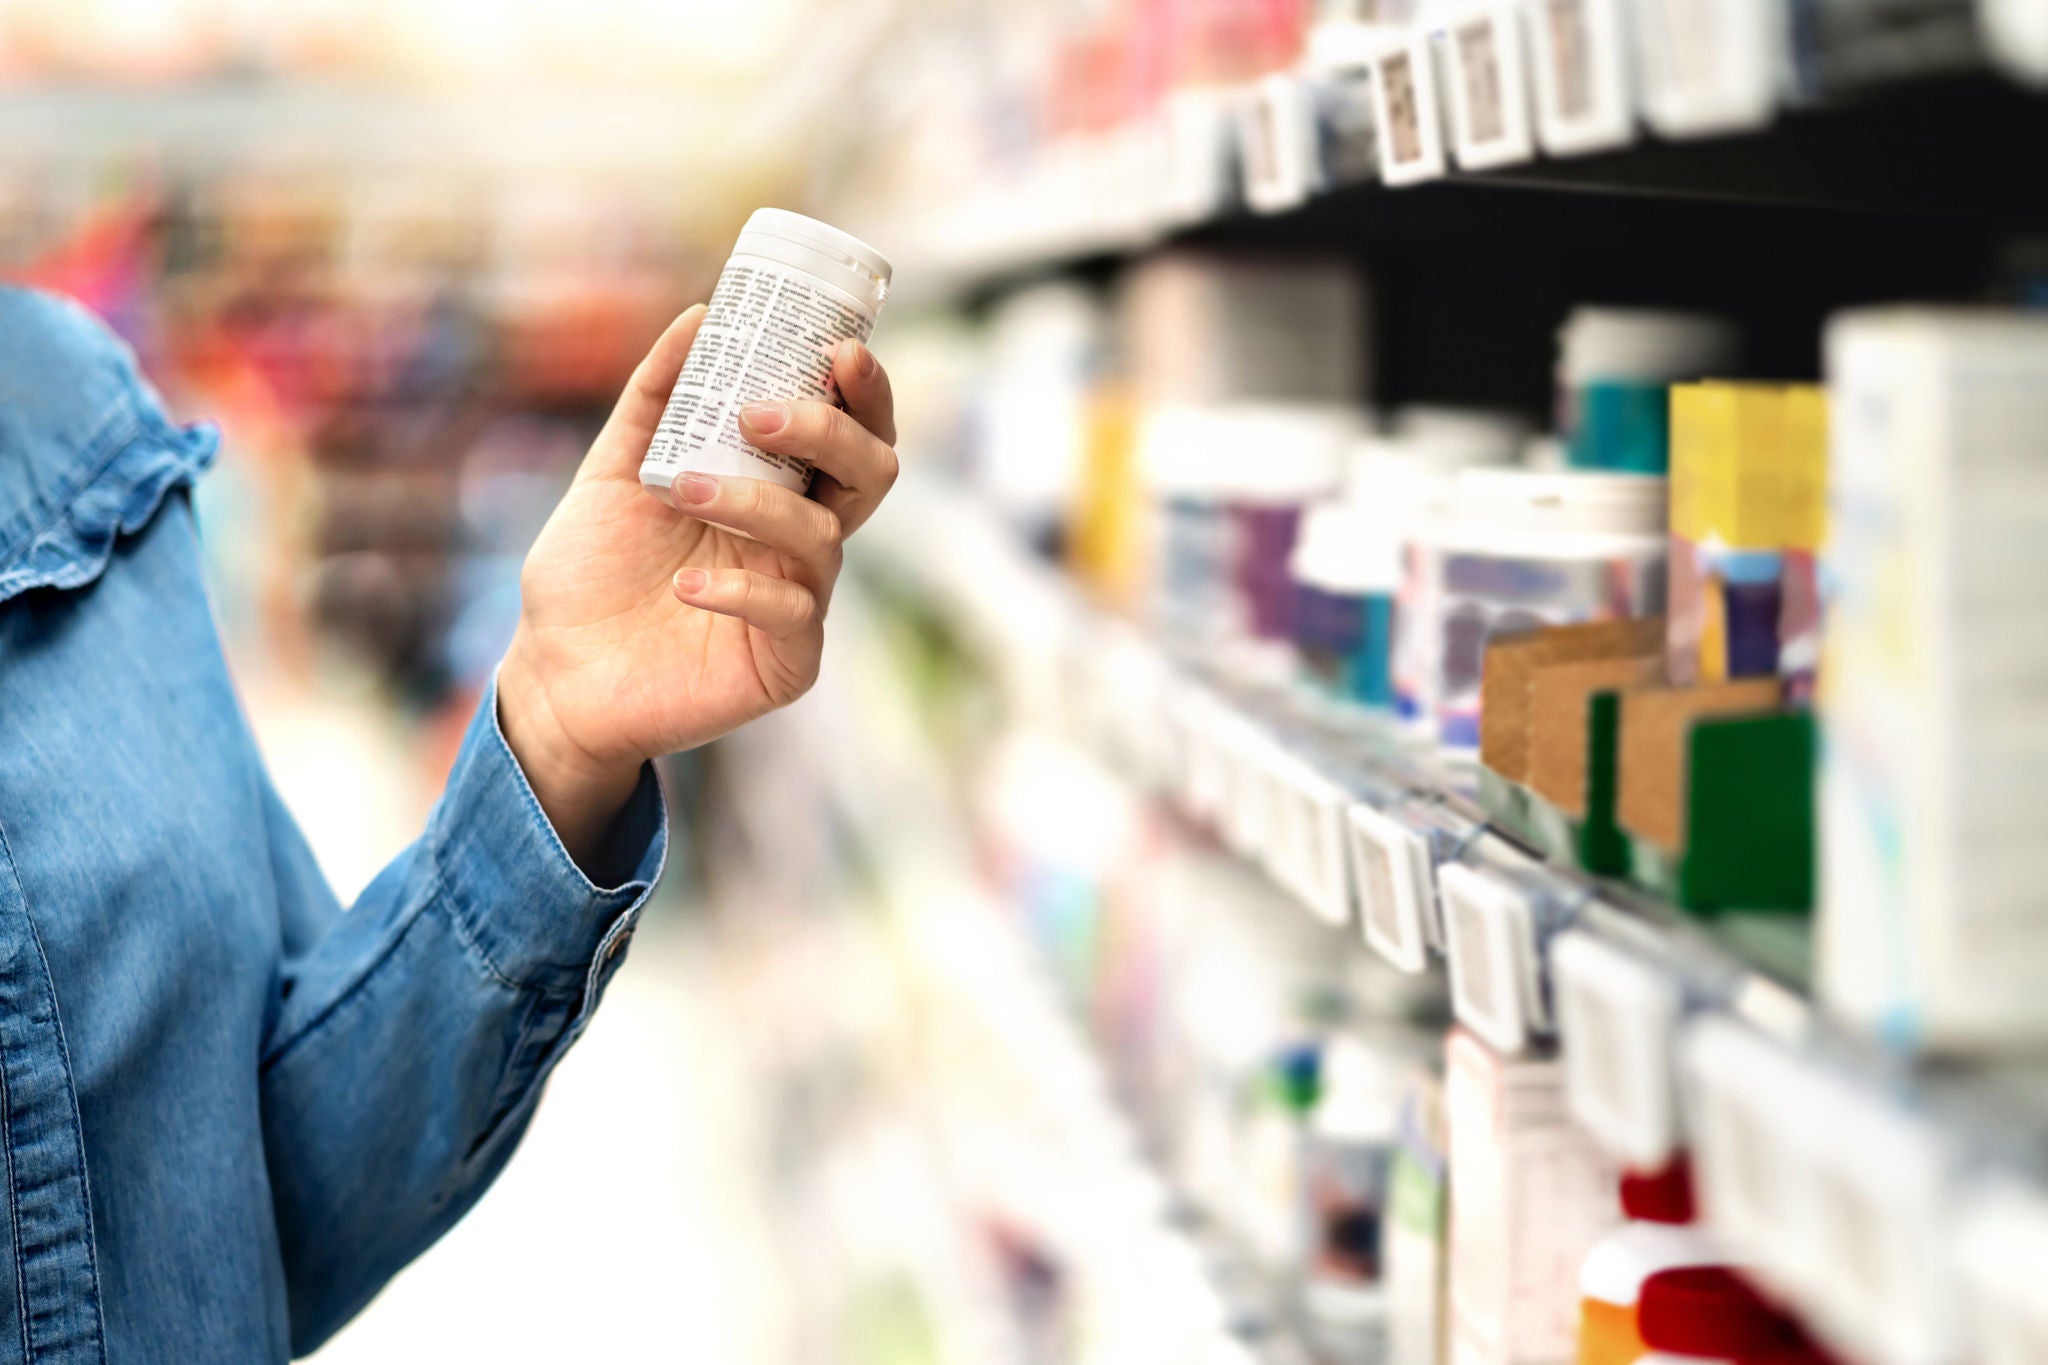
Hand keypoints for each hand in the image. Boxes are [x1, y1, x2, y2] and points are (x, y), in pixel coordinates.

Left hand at [497, 304, 898, 866]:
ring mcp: (798, 601)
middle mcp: (800, 542)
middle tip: (761, 413)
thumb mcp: (613, 471)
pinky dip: (741, 590)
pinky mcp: (785, 663)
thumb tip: (700, 315)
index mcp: (777, 492)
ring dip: (754, 502)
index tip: (839, 350)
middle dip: (831, 433)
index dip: (864, 393)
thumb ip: (654, 398)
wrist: (553, 674)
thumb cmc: (590, 576)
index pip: (850, 434)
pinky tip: (685, 586)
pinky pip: (792, 614)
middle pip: (869, 476)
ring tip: (682, 489)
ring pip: (821, 537)